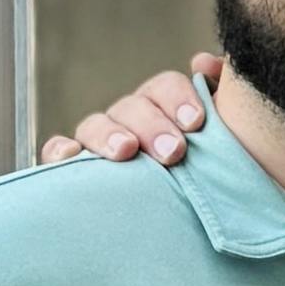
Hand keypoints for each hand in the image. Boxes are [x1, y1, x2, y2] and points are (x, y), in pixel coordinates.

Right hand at [40, 54, 226, 165]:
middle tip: (173, 152)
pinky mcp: (74, 170)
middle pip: (132, 107)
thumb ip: (224, 99)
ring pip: (95, 124)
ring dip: (110, 134)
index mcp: (162, 108)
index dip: (179, 98)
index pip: (165, 88)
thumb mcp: (226, 142)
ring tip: (126, 151)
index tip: (196, 122)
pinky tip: (70, 156)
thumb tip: (203, 62)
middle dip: (152, 125)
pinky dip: (60, 150)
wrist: (195, 223)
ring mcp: (98, 142)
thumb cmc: (209, 176)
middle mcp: (129, 120)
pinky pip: (58, 152)